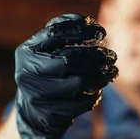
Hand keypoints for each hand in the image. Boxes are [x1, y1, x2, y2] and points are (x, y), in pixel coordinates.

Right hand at [14, 14, 117, 138]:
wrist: (32, 113)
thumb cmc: (46, 73)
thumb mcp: (46, 52)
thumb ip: (62, 34)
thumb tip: (89, 24)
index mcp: (26, 52)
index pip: (55, 34)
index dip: (81, 31)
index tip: (102, 33)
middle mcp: (28, 73)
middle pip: (69, 60)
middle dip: (96, 56)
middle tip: (112, 56)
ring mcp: (38, 96)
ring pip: (79, 84)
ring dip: (101, 76)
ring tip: (112, 71)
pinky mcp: (51, 114)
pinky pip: (82, 103)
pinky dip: (95, 94)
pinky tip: (100, 88)